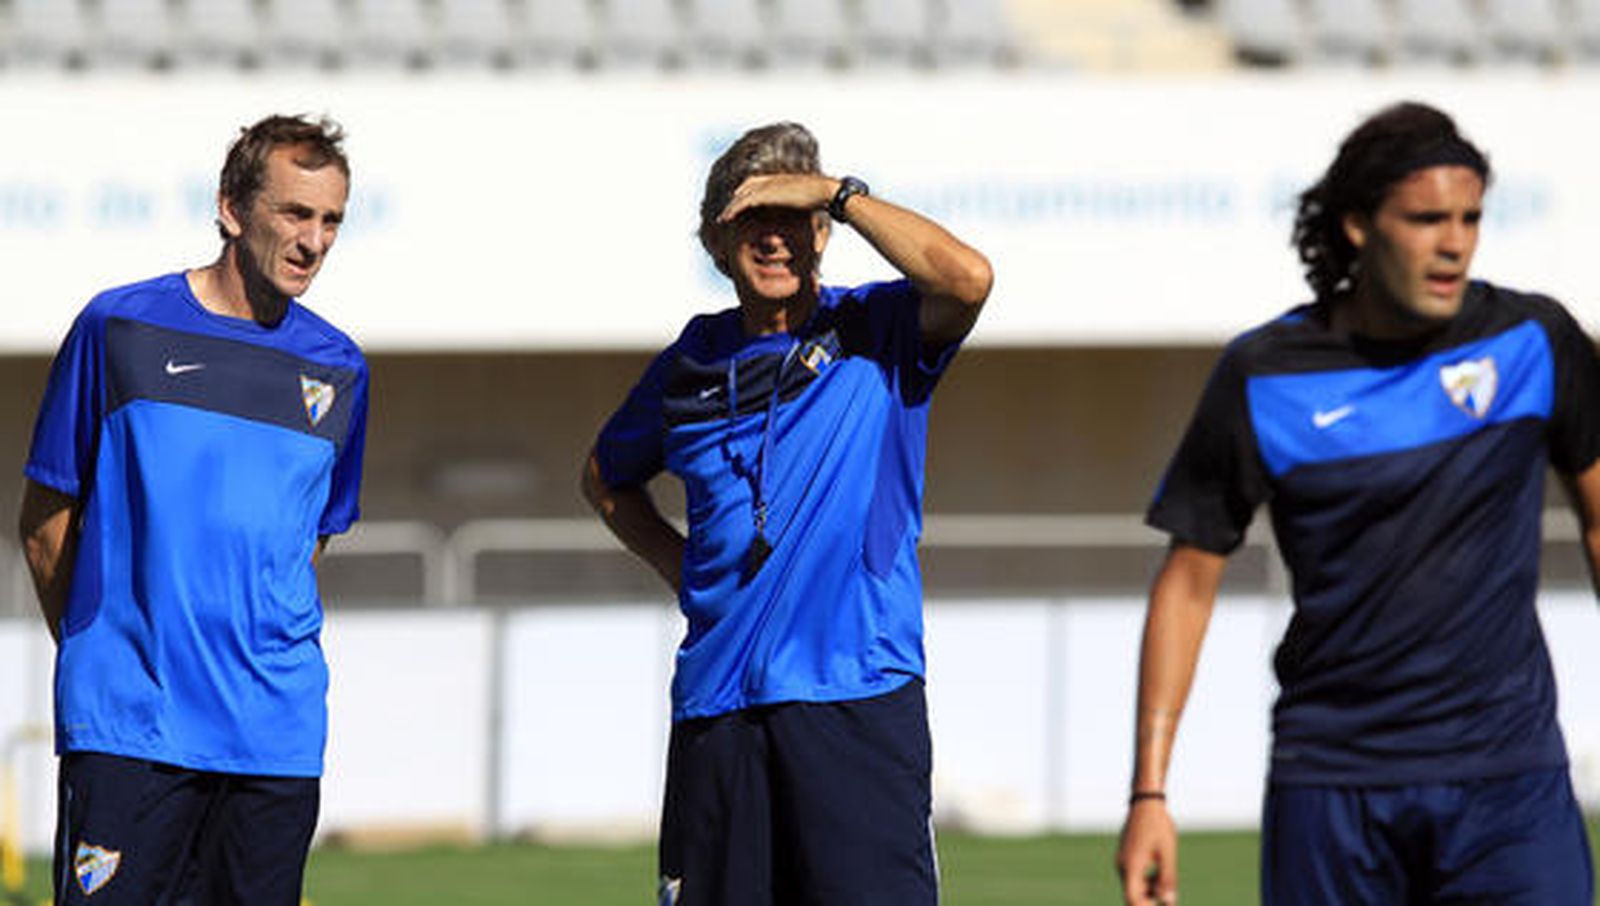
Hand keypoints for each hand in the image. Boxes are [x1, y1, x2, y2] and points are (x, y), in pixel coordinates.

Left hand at [717, 173, 836, 223]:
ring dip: (730, 208)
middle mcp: (769, 180)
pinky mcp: (765, 194)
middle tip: (725, 213)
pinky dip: (734, 210)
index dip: (744, 191)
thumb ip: (800, 206)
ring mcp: (766, 185)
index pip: (753, 181)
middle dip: (734, 200)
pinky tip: (727, 219)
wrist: (823, 191)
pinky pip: (743, 202)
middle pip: (744, 188)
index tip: (737, 200)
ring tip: (721, 220)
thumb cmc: (822, 199)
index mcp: (777, 178)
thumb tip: (803, 220)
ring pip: (741, 196)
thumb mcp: (808, 200)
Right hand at [1116, 800, 1177, 904]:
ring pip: (1134, 885)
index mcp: (1131, 866)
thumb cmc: (1159, 827)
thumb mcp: (1168, 854)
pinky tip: (1160, 873)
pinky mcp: (1125, 855)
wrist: (1146, 802)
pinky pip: (1133, 875)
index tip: (1160, 905)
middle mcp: (1123, 865)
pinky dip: (1146, 880)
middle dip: (1149, 900)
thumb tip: (1168, 902)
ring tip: (1167, 884)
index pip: (1132, 899)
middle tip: (1169, 898)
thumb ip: (1168, 879)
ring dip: (1149, 890)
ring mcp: (1122, 860)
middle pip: (1132, 894)